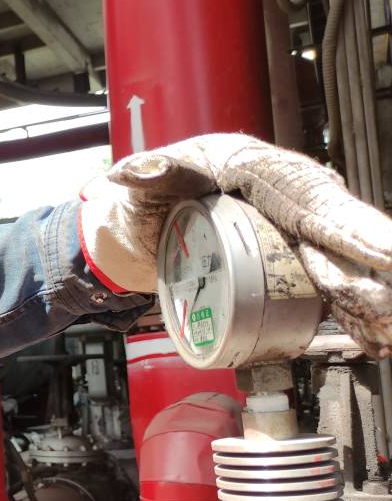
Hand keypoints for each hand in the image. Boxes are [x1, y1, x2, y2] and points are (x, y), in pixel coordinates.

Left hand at [78, 133, 391, 357]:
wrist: (135, 232)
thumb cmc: (141, 203)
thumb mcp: (139, 186)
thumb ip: (144, 176)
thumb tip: (140, 170)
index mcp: (252, 166)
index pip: (304, 194)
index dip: (344, 224)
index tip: (380, 252)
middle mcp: (280, 191)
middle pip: (333, 226)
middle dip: (372, 260)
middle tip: (389, 298)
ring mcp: (286, 223)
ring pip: (335, 257)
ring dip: (367, 291)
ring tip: (385, 327)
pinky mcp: (285, 254)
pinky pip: (323, 279)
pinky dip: (349, 305)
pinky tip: (373, 333)